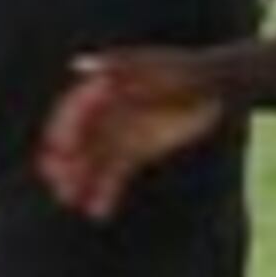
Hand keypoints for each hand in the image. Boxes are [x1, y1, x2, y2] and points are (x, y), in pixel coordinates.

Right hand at [37, 45, 235, 220]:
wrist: (217, 87)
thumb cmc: (186, 69)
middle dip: (67, 162)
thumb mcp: (155, 67)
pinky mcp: (137, 151)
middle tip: (59, 185)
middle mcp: (107, 111)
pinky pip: (116, 173)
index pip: (74, 112)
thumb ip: (119, 67)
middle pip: (79, 140)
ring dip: (81, 181)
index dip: (63, 130)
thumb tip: (79, 65)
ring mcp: (122, 132)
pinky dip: (107, 191)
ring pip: (94, 161)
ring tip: (73, 202)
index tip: (58, 152)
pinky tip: (99, 211)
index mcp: (104, 87)